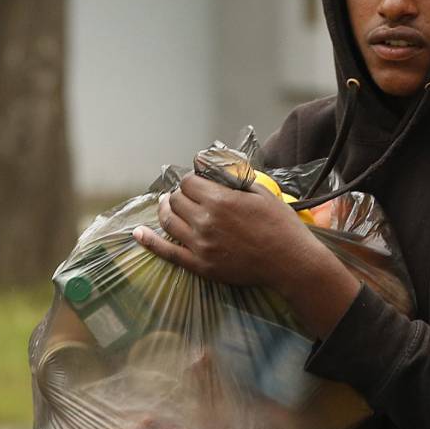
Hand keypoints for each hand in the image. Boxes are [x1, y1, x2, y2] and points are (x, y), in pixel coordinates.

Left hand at [133, 173, 323, 290]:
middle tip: (187, 196)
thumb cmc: (280, 225)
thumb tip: (210, 163)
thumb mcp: (260, 192)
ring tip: (167, 206)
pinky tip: (138, 234)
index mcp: (219, 200)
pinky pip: (167, 252)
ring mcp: (200, 245)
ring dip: (165, 210)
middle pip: (176, 200)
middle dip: (180, 194)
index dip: (191, 180)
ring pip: (168, 221)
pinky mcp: (200, 265)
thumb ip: (233, 176)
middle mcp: (204, 221)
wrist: (290, 263)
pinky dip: (149, 242)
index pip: (188, 182)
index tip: (198, 183)